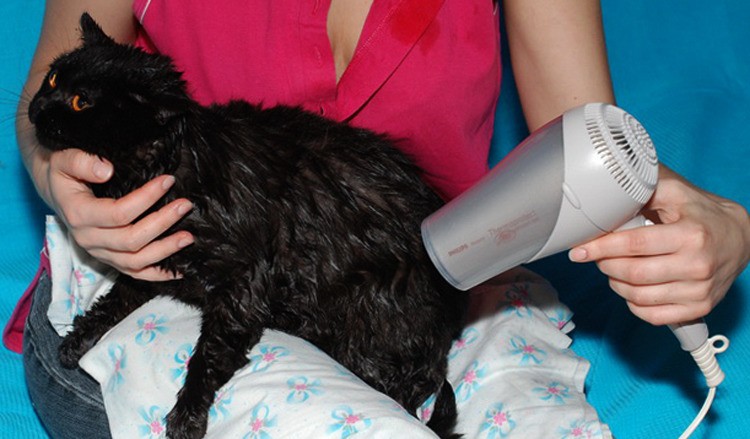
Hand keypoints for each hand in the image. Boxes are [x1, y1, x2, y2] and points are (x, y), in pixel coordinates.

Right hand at [44, 148, 193, 280]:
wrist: (57, 192)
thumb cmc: (64, 173)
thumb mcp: (64, 160)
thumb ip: (81, 162)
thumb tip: (106, 170)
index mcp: (79, 215)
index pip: (118, 213)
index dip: (146, 198)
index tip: (168, 181)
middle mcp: (88, 239)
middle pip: (131, 239)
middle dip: (162, 223)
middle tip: (185, 205)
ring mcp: (100, 253)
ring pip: (135, 261)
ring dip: (165, 250)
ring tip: (188, 237)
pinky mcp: (110, 260)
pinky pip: (135, 273)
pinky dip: (159, 275)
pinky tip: (180, 270)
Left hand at [568, 167, 749, 325]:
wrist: (740, 237)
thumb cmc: (701, 213)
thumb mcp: (676, 192)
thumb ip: (643, 189)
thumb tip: (606, 190)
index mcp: (692, 235)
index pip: (634, 245)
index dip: (601, 248)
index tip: (579, 250)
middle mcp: (698, 265)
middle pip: (633, 274)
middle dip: (605, 265)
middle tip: (597, 256)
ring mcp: (699, 291)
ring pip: (639, 297)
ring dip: (616, 284)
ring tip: (613, 269)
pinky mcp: (699, 308)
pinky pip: (653, 315)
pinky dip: (633, 303)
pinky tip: (630, 288)